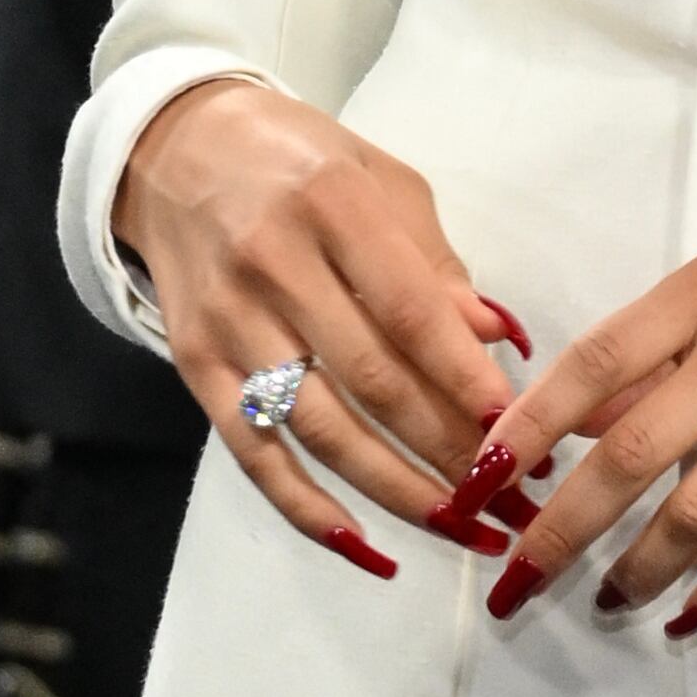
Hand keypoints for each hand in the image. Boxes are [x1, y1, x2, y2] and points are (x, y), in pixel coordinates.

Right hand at [114, 75, 514, 581]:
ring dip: (398, 491)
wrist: (178, 149)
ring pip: (320, 428)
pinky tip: (364, 547)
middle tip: (512, 498)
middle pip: (371, 381)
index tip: (519, 431)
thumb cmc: (301, 164)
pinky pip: (254, 453)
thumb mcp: (380, 183)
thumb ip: (436, 265)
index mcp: (331, 207)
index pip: (409, 312)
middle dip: (449, 450)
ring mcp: (229, 321)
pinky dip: (307, 507)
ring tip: (463, 528)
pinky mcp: (196, 365)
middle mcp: (273, 264)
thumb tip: (496, 341)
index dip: (464, 380)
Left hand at [479, 220, 696, 639]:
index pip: (591, 365)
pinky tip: (686, 617)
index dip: (526, 427)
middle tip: (518, 575)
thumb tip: (572, 426)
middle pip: (626, 452)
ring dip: (637, 568)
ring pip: (691, 510)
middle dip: (560, 524)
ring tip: (605, 601)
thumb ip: (656, 353)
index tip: (476, 478)